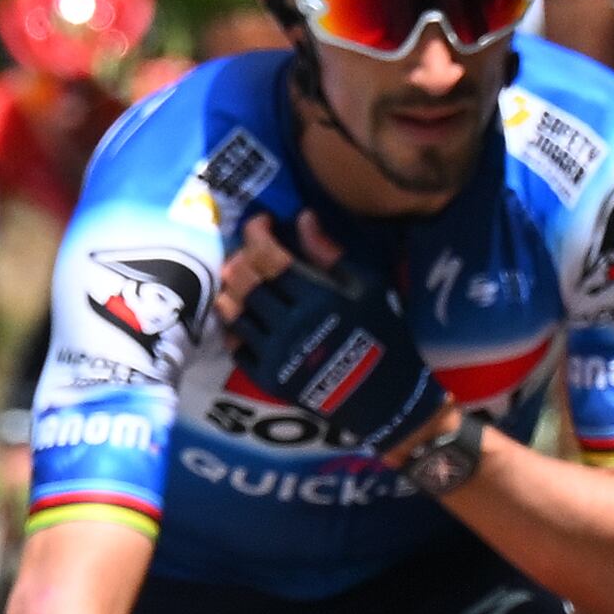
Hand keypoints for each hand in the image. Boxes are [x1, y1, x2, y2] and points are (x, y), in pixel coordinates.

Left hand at [222, 223, 451, 463]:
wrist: (383, 396)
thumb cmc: (381, 333)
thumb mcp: (366, 287)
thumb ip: (329, 253)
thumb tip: (302, 217)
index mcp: (317, 298)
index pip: (269, 256)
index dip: (257, 232)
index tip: (261, 221)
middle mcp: (290, 325)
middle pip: (245, 281)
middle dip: (241, 257)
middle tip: (249, 252)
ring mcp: (275, 354)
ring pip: (234, 312)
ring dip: (230, 289)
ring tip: (239, 280)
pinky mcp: (268, 378)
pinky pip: (236, 345)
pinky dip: (233, 325)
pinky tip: (243, 315)